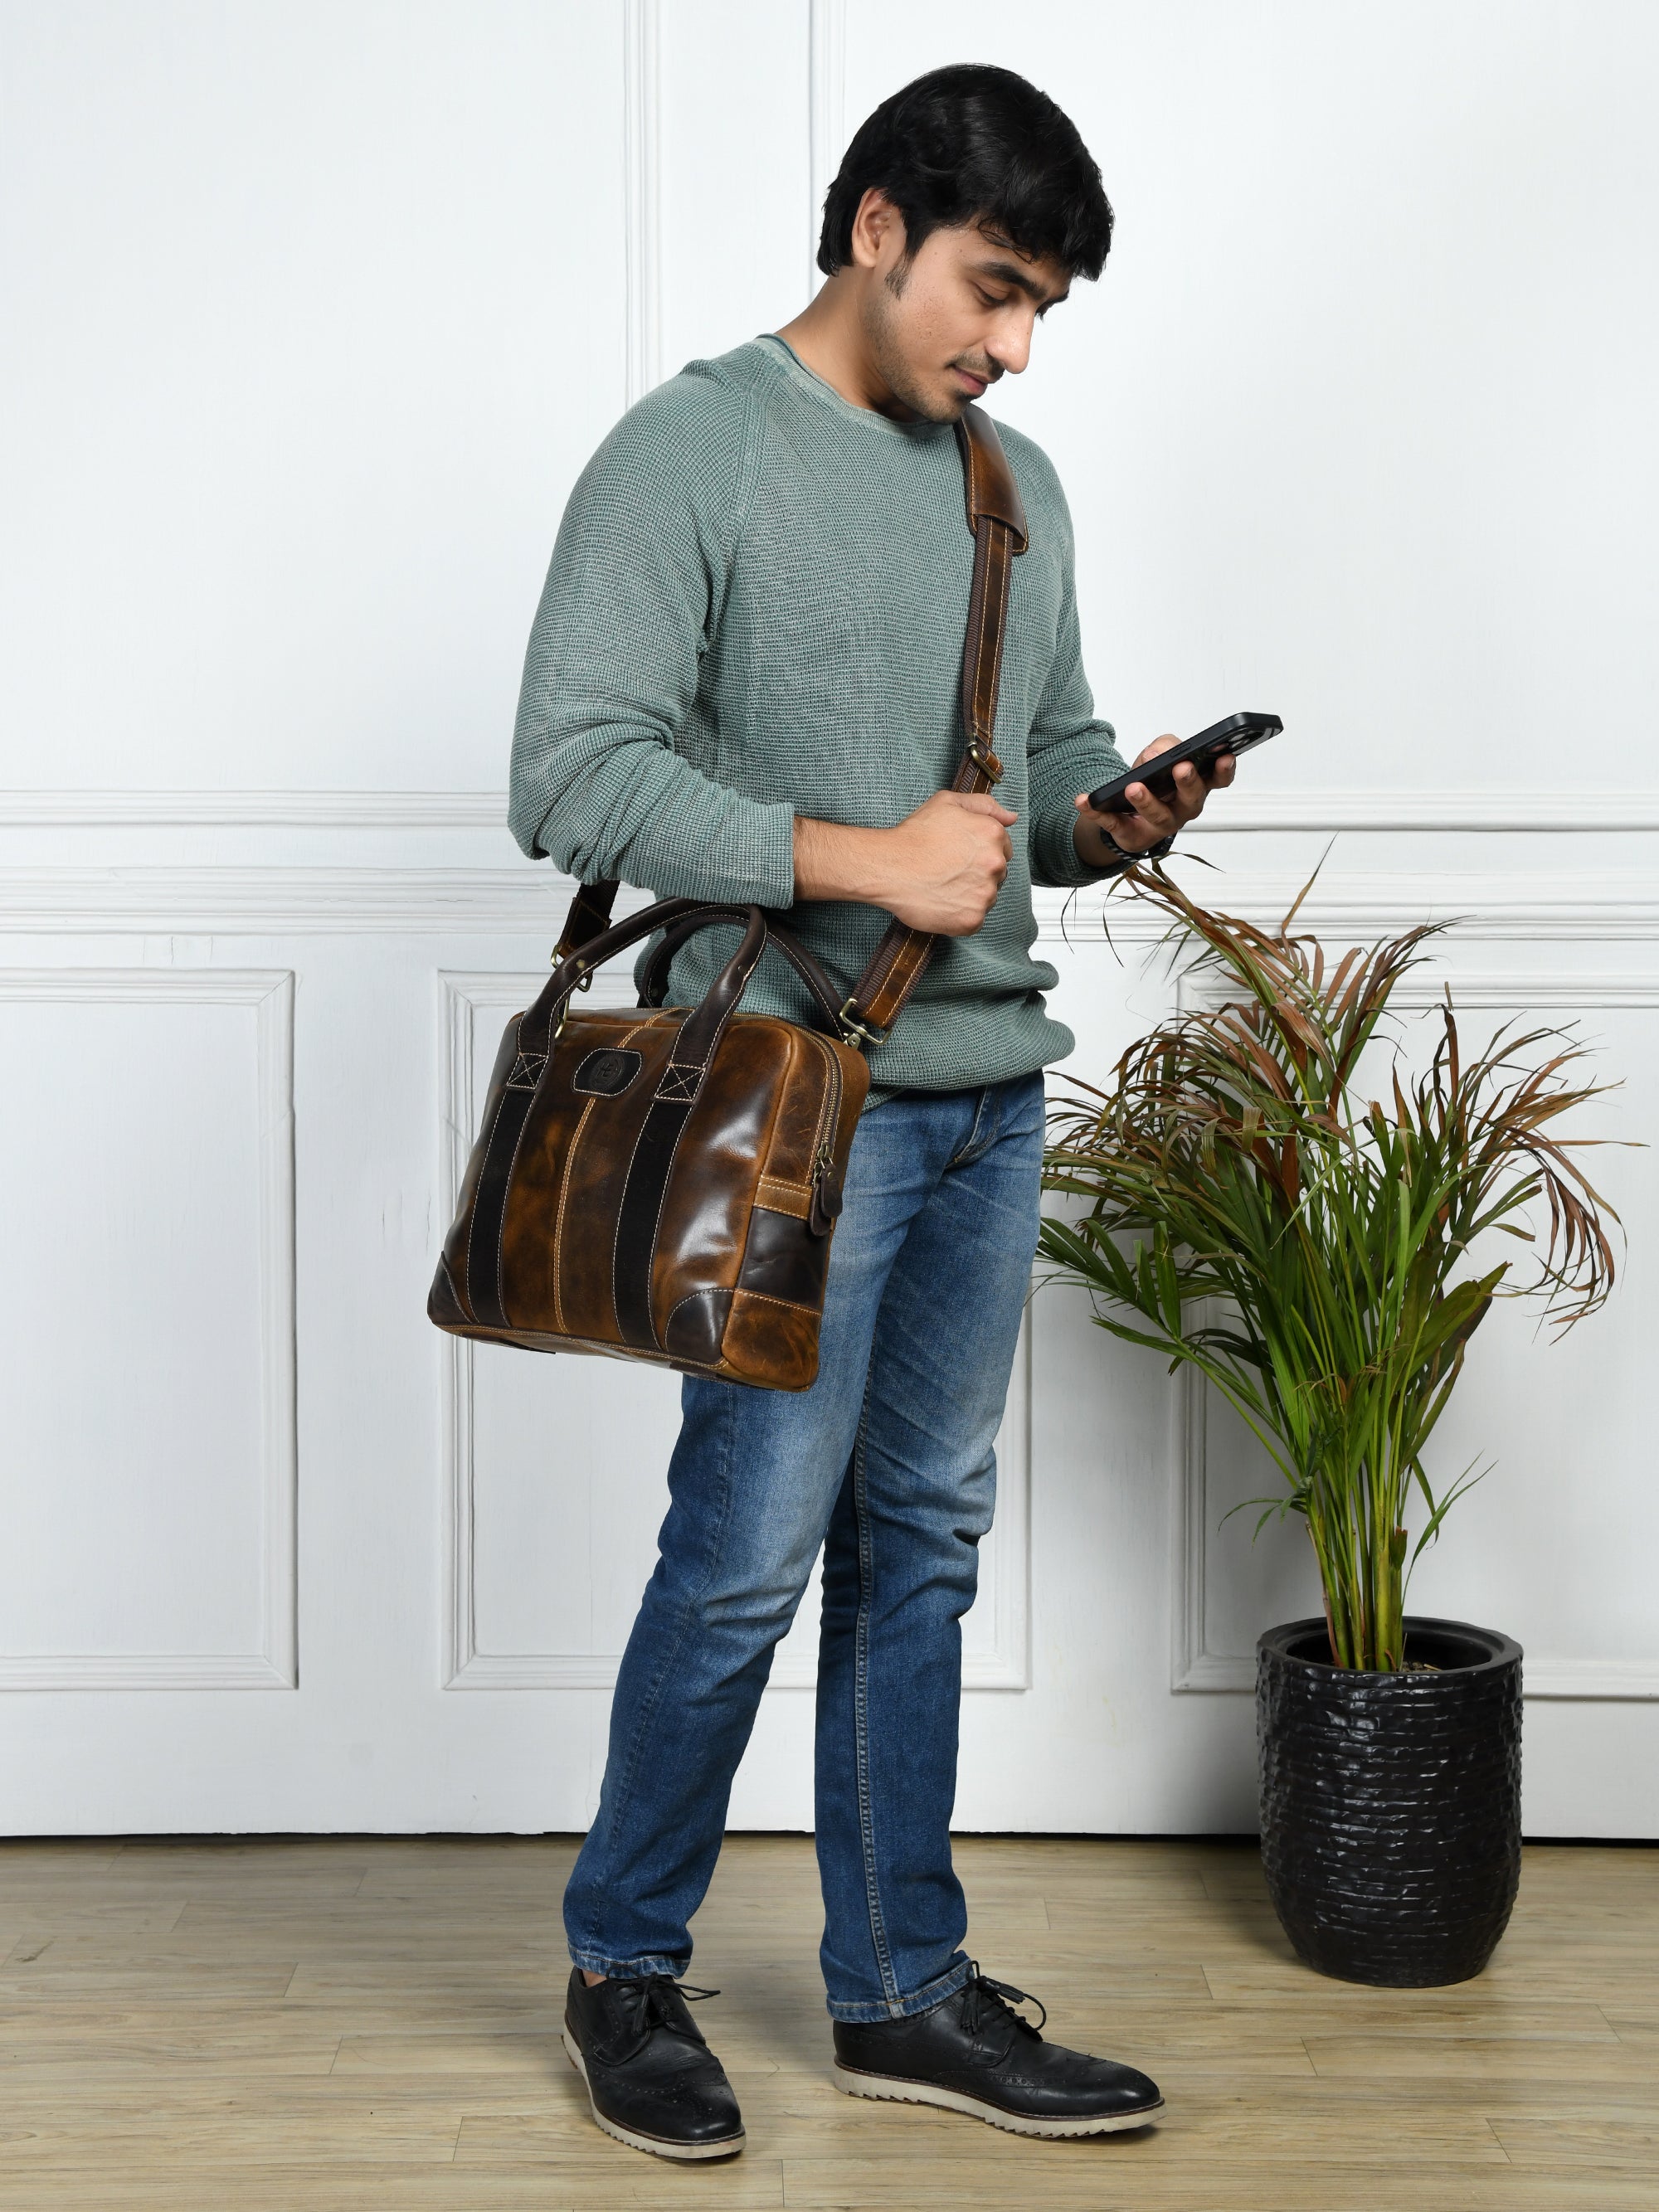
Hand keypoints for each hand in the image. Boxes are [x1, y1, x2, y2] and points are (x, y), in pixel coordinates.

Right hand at [794, 789, 1017, 934]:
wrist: (887, 867)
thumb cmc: (913, 836)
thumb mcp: (947, 803)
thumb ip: (984, 805)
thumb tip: (1011, 818)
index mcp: (992, 835)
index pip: (1003, 848)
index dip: (980, 852)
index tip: (960, 855)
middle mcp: (995, 864)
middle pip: (997, 874)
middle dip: (978, 873)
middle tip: (948, 870)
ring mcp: (985, 894)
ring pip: (986, 897)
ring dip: (970, 894)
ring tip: (943, 886)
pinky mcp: (972, 920)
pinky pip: (975, 920)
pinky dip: (960, 915)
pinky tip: (942, 902)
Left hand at [1071, 732, 1235, 865]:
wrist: (1127, 810)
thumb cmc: (1154, 780)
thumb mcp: (1160, 755)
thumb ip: (1163, 747)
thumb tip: (1154, 756)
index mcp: (1197, 787)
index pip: (1218, 780)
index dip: (1224, 770)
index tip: (1225, 755)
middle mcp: (1183, 809)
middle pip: (1191, 799)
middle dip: (1187, 783)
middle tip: (1181, 768)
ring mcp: (1158, 825)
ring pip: (1157, 816)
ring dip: (1146, 801)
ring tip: (1134, 786)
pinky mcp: (1130, 834)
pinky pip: (1113, 824)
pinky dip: (1096, 812)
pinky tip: (1083, 800)